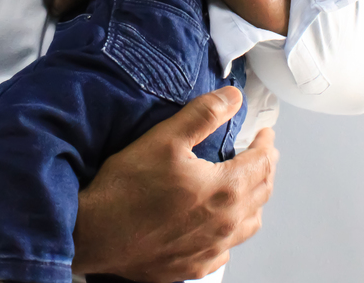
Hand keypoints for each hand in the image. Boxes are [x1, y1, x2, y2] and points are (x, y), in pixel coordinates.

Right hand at [73, 87, 277, 280]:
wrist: (96, 233)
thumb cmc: (127, 189)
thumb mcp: (165, 139)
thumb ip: (204, 115)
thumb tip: (232, 97)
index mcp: (225, 189)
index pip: (263, 163)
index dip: (266, 145)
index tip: (264, 134)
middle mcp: (225, 224)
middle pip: (261, 192)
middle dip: (264, 168)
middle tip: (261, 155)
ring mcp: (211, 249)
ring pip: (249, 224)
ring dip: (253, 201)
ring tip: (246, 186)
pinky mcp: (194, 266)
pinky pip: (226, 249)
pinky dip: (231, 231)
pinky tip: (219, 224)